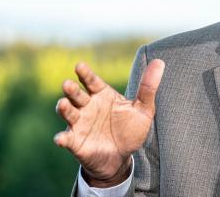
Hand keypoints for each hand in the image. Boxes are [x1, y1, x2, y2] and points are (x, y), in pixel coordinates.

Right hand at [54, 59, 164, 186]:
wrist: (122, 157)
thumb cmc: (130, 129)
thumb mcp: (143, 109)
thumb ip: (148, 87)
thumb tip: (159, 62)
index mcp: (102, 95)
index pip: (92, 81)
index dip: (85, 74)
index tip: (79, 65)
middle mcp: (88, 107)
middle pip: (77, 95)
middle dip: (71, 90)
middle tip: (67, 83)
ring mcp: (80, 124)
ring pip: (68, 113)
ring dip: (64, 108)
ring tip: (62, 104)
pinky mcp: (75, 142)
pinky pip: (66, 139)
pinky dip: (62, 138)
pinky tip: (60, 138)